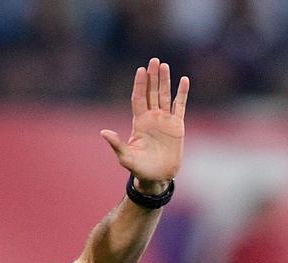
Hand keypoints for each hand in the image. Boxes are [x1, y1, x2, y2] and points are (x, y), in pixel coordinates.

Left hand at [101, 58, 188, 192]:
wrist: (157, 177)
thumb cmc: (140, 168)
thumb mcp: (126, 157)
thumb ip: (116, 144)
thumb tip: (103, 132)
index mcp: (139, 122)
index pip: (139, 98)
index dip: (140, 84)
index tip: (141, 70)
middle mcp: (152, 117)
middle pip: (152, 92)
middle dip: (153, 77)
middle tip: (154, 60)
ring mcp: (165, 120)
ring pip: (165, 95)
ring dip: (165, 81)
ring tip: (164, 65)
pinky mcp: (177, 126)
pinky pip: (180, 106)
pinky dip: (182, 94)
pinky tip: (184, 80)